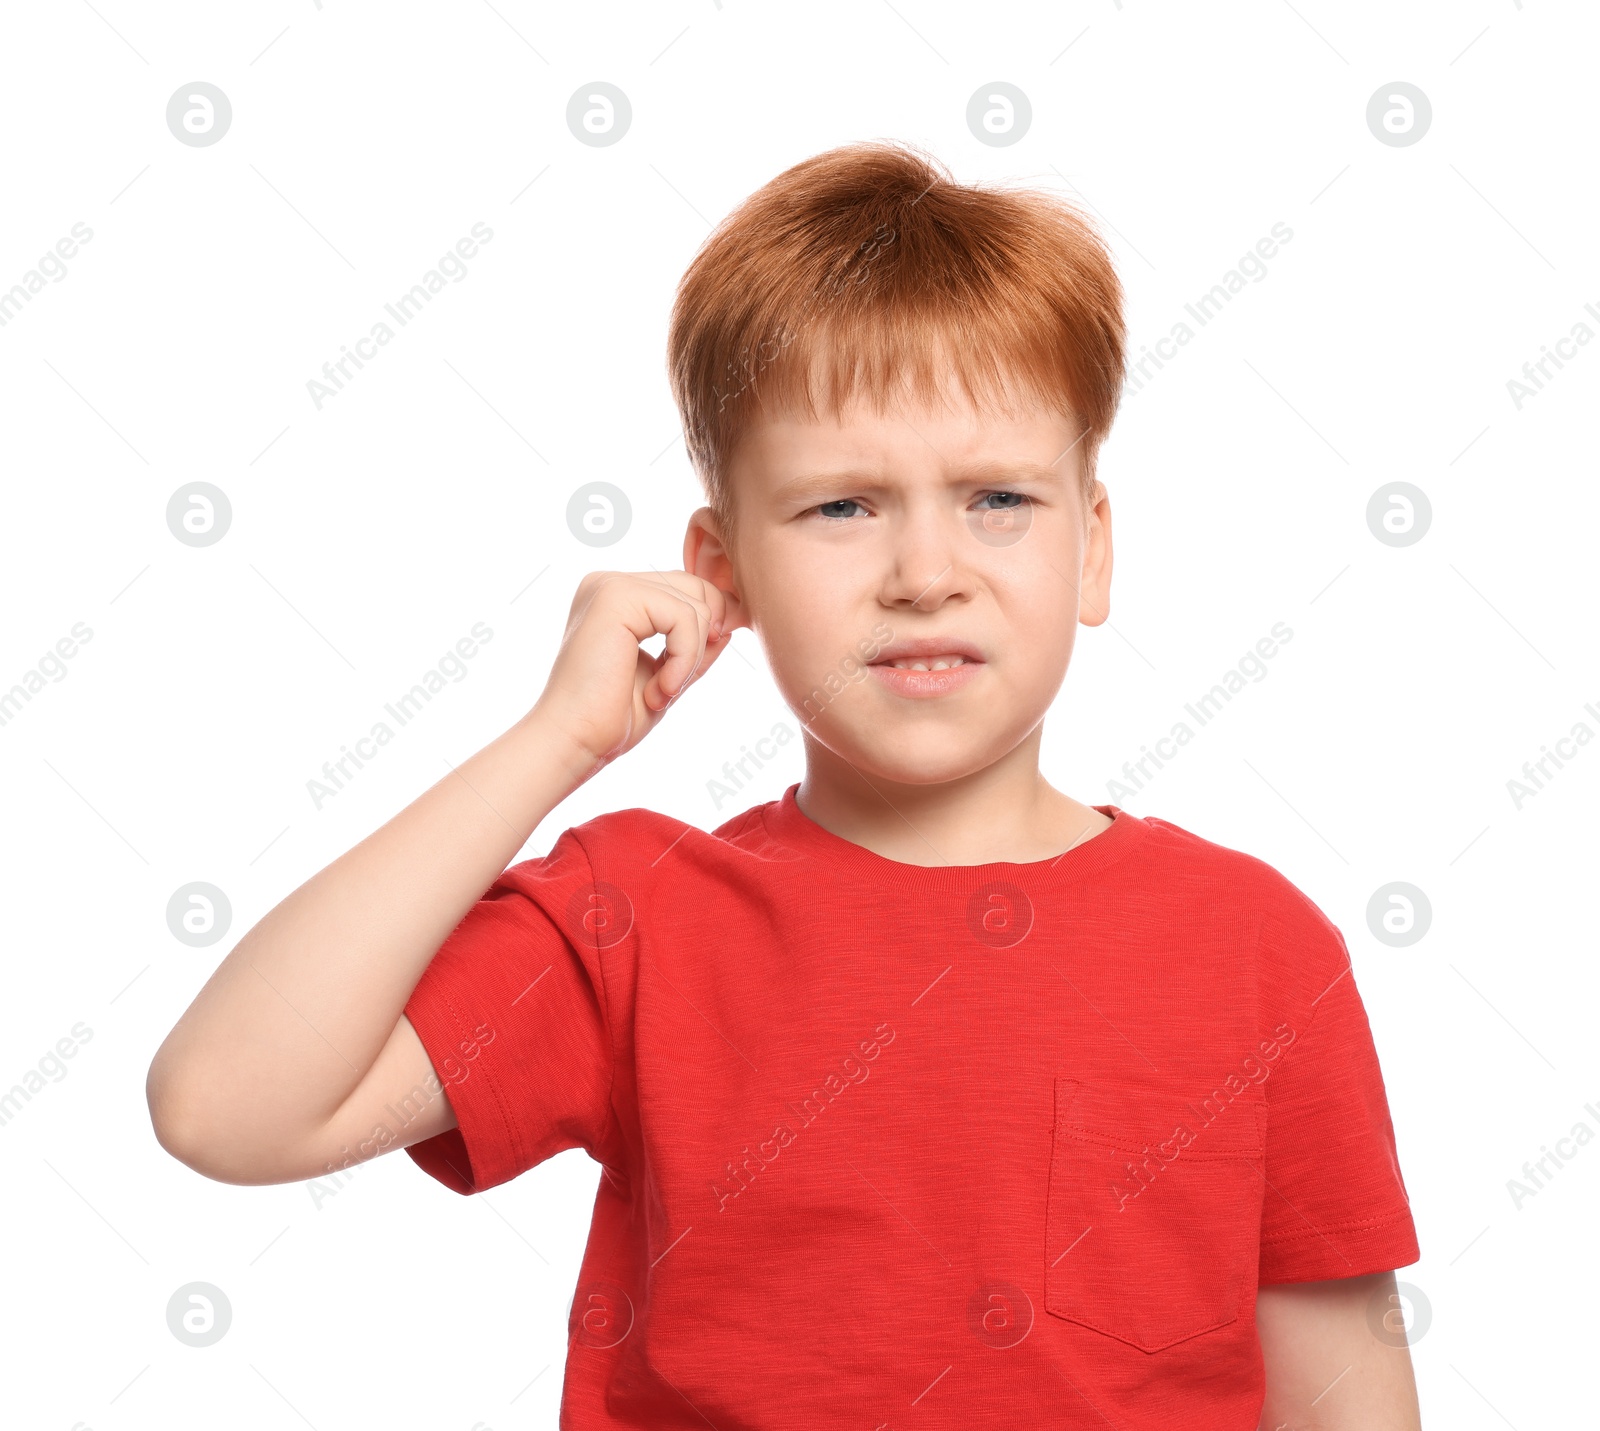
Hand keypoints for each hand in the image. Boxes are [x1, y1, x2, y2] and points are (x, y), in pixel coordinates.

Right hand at [531, 570, 735, 769]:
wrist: (573, 742)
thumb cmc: (611, 718)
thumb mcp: (669, 676)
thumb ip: (696, 646)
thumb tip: (731, 620)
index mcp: (616, 597)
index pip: (686, 590)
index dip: (706, 628)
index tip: (687, 675)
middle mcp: (608, 583)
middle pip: (696, 588)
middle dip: (702, 641)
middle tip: (673, 686)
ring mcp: (609, 586)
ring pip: (695, 604)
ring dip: (690, 658)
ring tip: (660, 692)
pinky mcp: (615, 598)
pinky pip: (683, 617)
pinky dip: (685, 659)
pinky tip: (661, 690)